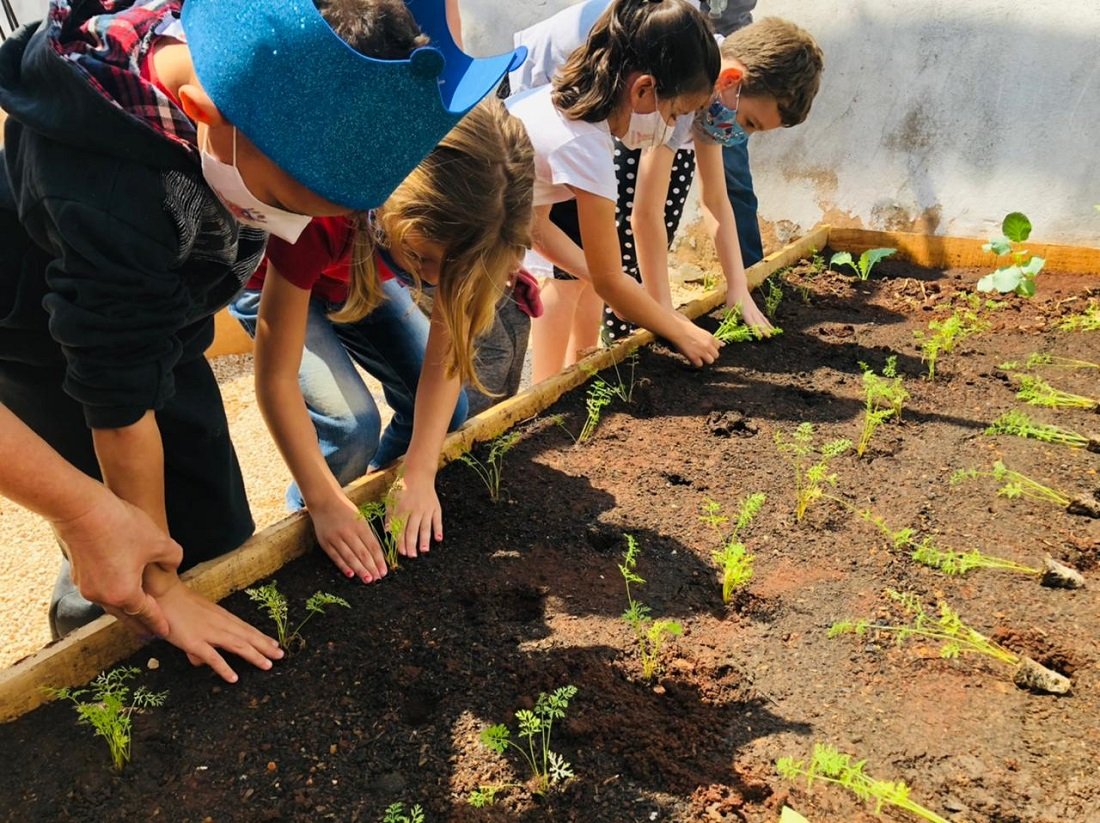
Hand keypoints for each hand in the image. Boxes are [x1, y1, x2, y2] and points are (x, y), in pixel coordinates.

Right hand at [52, 489, 182, 639]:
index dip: (158, 623)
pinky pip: (100, 592)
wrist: (81, 509)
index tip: (165, 632)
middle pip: (126, 616)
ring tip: (136, 613)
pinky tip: (118, 590)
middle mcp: (102, 596)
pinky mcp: (78, 574)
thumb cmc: (121, 526)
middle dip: (141, 624)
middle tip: (151, 632)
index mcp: (124, 594)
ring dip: (125, 609)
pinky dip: (112, 595)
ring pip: (110, 604)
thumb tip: (172, 565)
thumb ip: (172, 558)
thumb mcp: (158, 541)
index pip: (146, 614)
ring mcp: (87, 587)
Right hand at [143, 564, 283, 683]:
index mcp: (222, 616)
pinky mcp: (195, 642)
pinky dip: (224, 668)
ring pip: (238, 645)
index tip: (275, 644)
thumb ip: (200, 639)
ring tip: (268, 665)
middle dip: (265, 646)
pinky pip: (213, 657)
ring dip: (255, 655)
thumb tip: (199, 661)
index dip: (261, 637)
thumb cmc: (177, 606)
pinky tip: (234, 677)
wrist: (162, 594)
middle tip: (281, 655)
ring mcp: (209, 633)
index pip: (246, 628)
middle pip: (247, 636)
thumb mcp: (196, 619)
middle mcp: (220, 623)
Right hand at [307, 494, 387, 582]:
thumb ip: (368, 535)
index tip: (384, 571)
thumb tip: (377, 555)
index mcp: (360, 526)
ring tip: (367, 580)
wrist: (325, 502)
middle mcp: (348, 532)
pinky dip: (344, 566)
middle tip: (377, 578)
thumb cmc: (346, 512)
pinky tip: (351, 574)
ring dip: (360, 570)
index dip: (379, 560)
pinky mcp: (325, 542)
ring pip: (350, 557)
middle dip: (371, 567)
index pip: (373, 546)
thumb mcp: (361, 519)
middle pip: (362, 553)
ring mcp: (336, 538)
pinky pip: (336, 557)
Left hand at [387, 470, 441, 557]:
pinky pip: (437, 520)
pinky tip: (438, 539)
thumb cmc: (402, 488)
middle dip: (412, 544)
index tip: (401, 552)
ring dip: (424, 539)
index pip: (400, 529)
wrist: (418, 474)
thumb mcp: (391, 499)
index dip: (401, 541)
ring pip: (425, 527)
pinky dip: (438, 529)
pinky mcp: (435, 507)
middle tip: (412, 555)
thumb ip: (389, 515)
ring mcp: (426, 509)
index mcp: (402, 509)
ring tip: (424, 550)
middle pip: (412, 530)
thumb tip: (387, 531)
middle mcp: (414, 510)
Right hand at [670, 315, 721, 366]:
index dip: (711, 348)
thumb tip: (724, 344)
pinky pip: (699, 364)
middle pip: (716, 355)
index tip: (705, 347)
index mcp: (711, 338)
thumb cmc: (688, 330)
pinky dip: (695, 362)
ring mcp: (702, 351)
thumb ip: (712, 340)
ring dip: (704, 359)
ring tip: (697, 355)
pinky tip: (691, 357)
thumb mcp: (703, 333)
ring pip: (710, 361)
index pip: (718, 347)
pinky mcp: (694, 357)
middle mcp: (708, 345)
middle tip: (701, 352)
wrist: (677, 330)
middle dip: (709, 355)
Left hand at [727, 289, 774, 336]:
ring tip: (773, 333)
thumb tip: (732, 325)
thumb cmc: (733, 297)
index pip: (751, 322)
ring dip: (768, 326)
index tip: (760, 336)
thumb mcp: (729, 307)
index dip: (755, 329)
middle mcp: (752, 311)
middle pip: (759, 322)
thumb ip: (732, 316)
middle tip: (768, 337)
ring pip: (762, 319)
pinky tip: (770, 326)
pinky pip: (762, 317)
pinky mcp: (756, 308)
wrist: (739, 286)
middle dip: (764, 330)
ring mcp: (755, 309)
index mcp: (745, 311)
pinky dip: (767, 322)